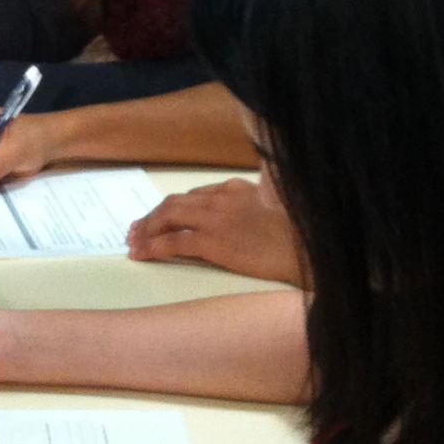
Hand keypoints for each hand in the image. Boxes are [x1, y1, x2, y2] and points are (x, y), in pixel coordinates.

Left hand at [127, 180, 303, 281]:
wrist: (310, 250)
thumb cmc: (300, 236)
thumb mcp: (275, 210)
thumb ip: (252, 207)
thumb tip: (236, 222)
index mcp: (236, 189)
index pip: (194, 196)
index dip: (172, 209)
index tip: (159, 218)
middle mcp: (222, 198)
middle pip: (175, 203)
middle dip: (152, 216)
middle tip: (136, 230)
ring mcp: (216, 218)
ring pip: (168, 217)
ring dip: (146, 230)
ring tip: (134, 243)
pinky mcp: (214, 241)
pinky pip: (173, 242)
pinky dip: (153, 247)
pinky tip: (141, 255)